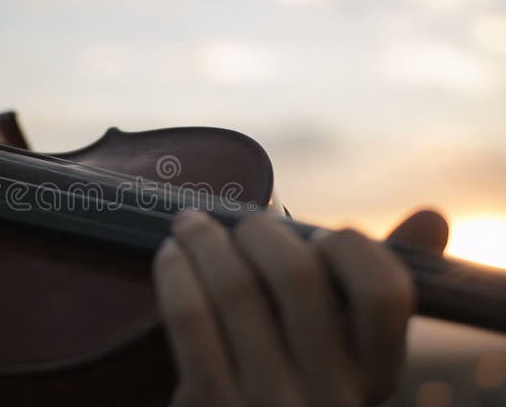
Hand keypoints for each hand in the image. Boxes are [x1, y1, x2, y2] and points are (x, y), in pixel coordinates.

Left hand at [153, 209, 447, 406]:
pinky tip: (172, 256)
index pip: (384, 293)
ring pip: (234, 288)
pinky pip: (190, 316)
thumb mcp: (342, 348)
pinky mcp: (209, 405)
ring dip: (205, 239)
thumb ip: (376, 287)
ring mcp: (268, 402)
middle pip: (297, 276)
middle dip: (260, 230)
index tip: (321, 236)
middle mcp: (329, 394)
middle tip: (240, 223)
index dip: (351, 248)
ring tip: (191, 225)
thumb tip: (433, 215)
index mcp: (375, 372)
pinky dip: (176, 271)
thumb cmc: (293, 375)